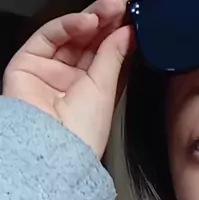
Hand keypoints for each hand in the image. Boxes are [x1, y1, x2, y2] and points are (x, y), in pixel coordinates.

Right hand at [2, 0, 134, 159]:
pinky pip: (49, 36)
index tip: (133, 18)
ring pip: (70, 35)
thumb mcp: (106, 90)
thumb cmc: (81, 136)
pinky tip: (89, 20)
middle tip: (123, 6)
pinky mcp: (28, 63)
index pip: (105, 54)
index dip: (118, 34)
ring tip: (111, 8)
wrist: (54, 150)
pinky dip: (69, 24)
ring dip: (92, 18)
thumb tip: (127, 32)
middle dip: (106, 22)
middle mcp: (69, 80)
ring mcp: (49, 70)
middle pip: (88, 42)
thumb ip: (113, 56)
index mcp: (90, 91)